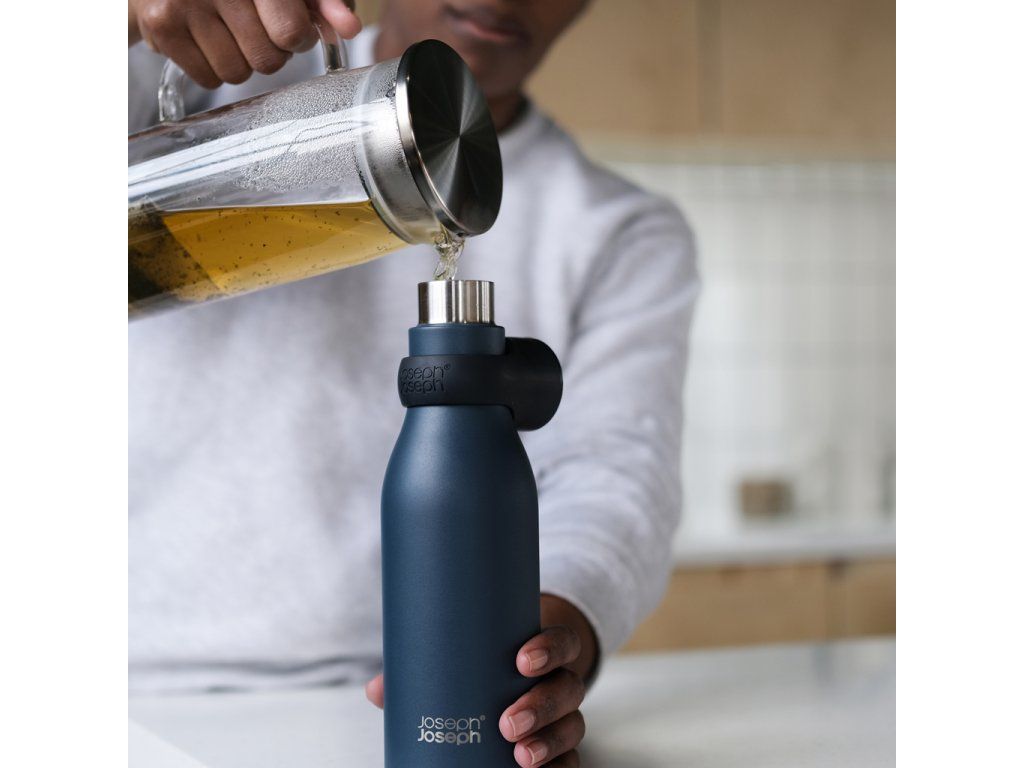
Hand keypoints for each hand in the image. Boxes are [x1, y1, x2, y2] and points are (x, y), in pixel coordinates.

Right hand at [128, 0, 361, 87]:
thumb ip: (322, 1)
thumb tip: (349, 27)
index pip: (291, 32)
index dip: (298, 38)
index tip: (289, 27)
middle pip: (268, 60)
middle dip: (269, 52)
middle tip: (254, 28)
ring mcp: (186, 3)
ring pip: (238, 73)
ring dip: (240, 61)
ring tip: (227, 31)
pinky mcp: (162, 24)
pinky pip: (209, 78)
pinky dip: (212, 68)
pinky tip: (205, 39)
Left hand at [365, 594, 596, 766]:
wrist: (520, 676)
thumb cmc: (487, 664)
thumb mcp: (465, 657)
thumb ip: (425, 667)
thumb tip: (378, 689)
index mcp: (544, 651)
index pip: (562, 641)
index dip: (549, 649)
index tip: (521, 661)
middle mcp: (560, 681)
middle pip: (568, 689)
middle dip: (541, 706)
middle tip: (506, 723)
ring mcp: (564, 716)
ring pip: (573, 727)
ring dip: (549, 743)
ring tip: (520, 756)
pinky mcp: (561, 747)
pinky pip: (571, 760)